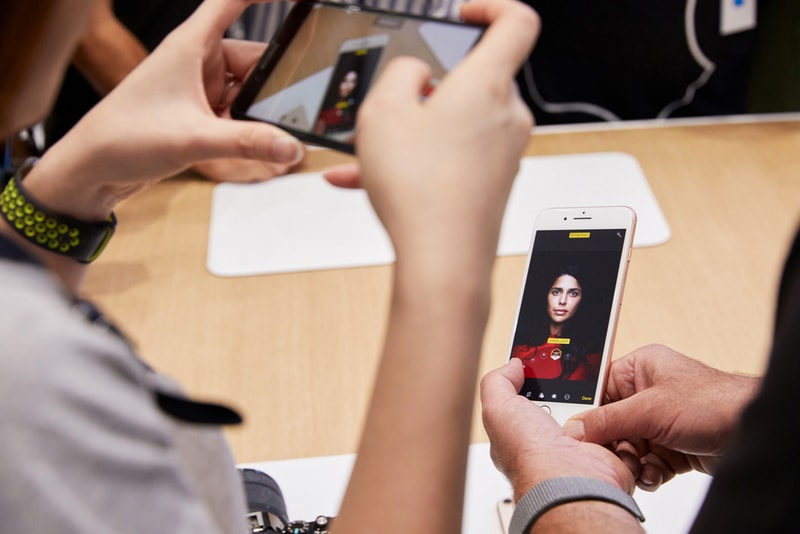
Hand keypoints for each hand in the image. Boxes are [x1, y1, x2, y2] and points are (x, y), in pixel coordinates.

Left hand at [26, 0, 303, 221]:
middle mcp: (198, 62)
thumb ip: (246, 142)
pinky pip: (239, 113)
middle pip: (255, 58)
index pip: (233, 2)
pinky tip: (267, 145)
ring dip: (268, 108)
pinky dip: (254, 126)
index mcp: (191, 46)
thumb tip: (292, 146)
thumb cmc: (123, 138)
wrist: (92, 171)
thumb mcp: (192, 139)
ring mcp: (201, 89)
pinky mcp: (201, 114)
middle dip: (281, 79)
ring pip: (250, 89)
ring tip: (290, 128)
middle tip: (307, 102)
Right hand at [349, 0, 535, 279]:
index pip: (516, 21)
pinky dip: (415, 163)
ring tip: (364, 154)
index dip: (491, 6)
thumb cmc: (421, 191)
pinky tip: (366, 180)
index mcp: (487, 85)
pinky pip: (451, 159)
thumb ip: (401, 73)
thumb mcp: (383, 111)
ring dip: (410, 133)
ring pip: (452, 126)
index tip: (463, 13)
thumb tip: (416, 73)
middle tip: (392, 105)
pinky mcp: (492, 183)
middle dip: (428, 88)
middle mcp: (506, 117)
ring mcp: (503, 154)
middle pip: (472, 80)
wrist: (443, 261)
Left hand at [481, 359, 635, 500]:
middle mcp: (553, 446)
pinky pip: (621, 433)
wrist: (569, 481)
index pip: (530, 402)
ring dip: (601, 406)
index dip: (538, 384)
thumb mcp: (498, 408)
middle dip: (575, 391)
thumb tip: (512, 365)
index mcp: (524, 436)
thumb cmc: (530, 454)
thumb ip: (497, 382)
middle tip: (578, 380)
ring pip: (597, 416)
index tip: (548, 366)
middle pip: (568, 405)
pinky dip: (622, 425)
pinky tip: (614, 418)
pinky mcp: (608, 458)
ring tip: (598, 398)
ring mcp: (582, 453)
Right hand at [564, 344, 760, 490]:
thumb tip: (574, 428)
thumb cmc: (714, 402)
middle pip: (611, 424)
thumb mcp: (650, 409)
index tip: (581, 435)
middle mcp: (647, 393)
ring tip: (640, 467)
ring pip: (627, 447)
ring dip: (631, 462)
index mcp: (639, 369)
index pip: (599, 391)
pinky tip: (655, 473)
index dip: (589, 414)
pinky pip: (645, 462)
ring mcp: (659, 421)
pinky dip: (648, 472)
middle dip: (614, 445)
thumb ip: (607, 420)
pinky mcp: (671, 446)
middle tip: (618, 456)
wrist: (750, 431)